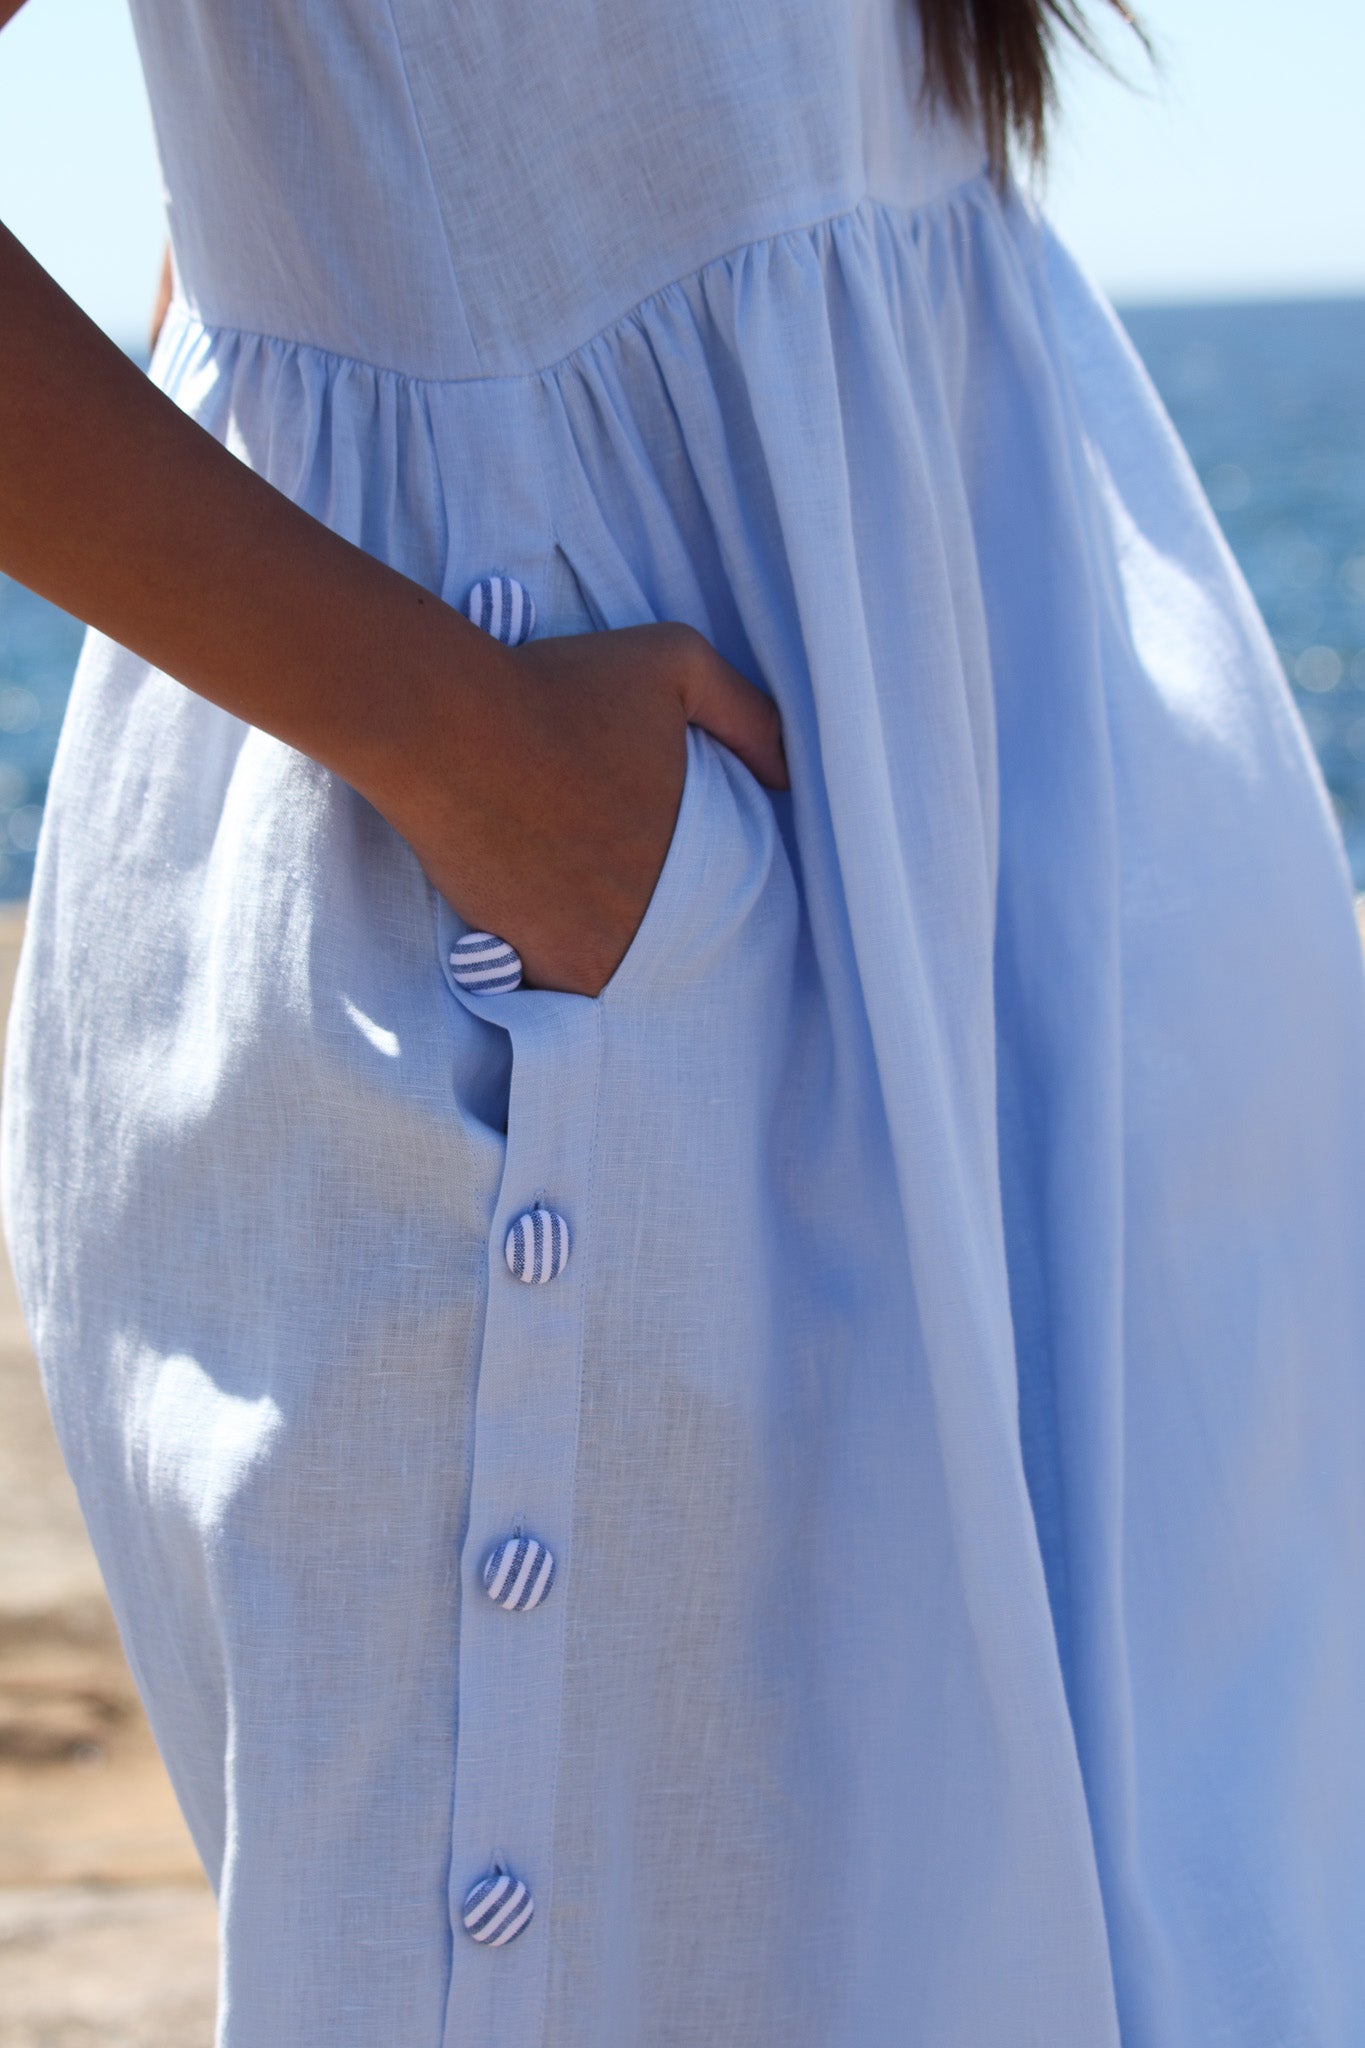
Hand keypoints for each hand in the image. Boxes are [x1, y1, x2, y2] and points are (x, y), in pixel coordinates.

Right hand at [379, 620, 787, 996]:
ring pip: (613, 970)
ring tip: (576, 908)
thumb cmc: (559, 689)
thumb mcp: (678, 662)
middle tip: (614, 884)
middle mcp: (650, 919)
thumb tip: (786, 771)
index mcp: (695, 859)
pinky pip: (553, 986)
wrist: (447, 728)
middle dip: (649, 919)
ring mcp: (585, 950)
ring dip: (602, 949)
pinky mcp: (524, 962)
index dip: (698, 883)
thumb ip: (746, 712)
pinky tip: (538, 926)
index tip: (665, 859)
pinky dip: (549, 966)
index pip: (723, 898)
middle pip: (668, 940)